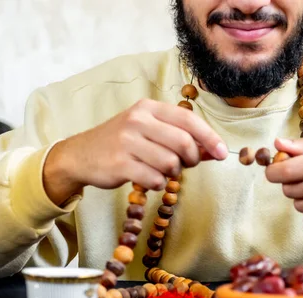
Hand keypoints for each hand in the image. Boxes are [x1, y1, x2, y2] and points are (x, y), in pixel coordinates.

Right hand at [43, 99, 227, 204]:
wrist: (81, 155)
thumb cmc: (123, 143)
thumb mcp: (150, 131)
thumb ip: (180, 138)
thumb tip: (214, 151)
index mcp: (148, 108)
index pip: (189, 120)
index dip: (210, 138)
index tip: (221, 153)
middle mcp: (138, 120)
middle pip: (184, 143)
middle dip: (192, 159)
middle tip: (185, 165)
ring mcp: (127, 142)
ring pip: (171, 163)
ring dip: (173, 173)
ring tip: (160, 170)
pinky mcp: (120, 164)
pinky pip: (156, 179)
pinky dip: (159, 184)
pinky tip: (148, 179)